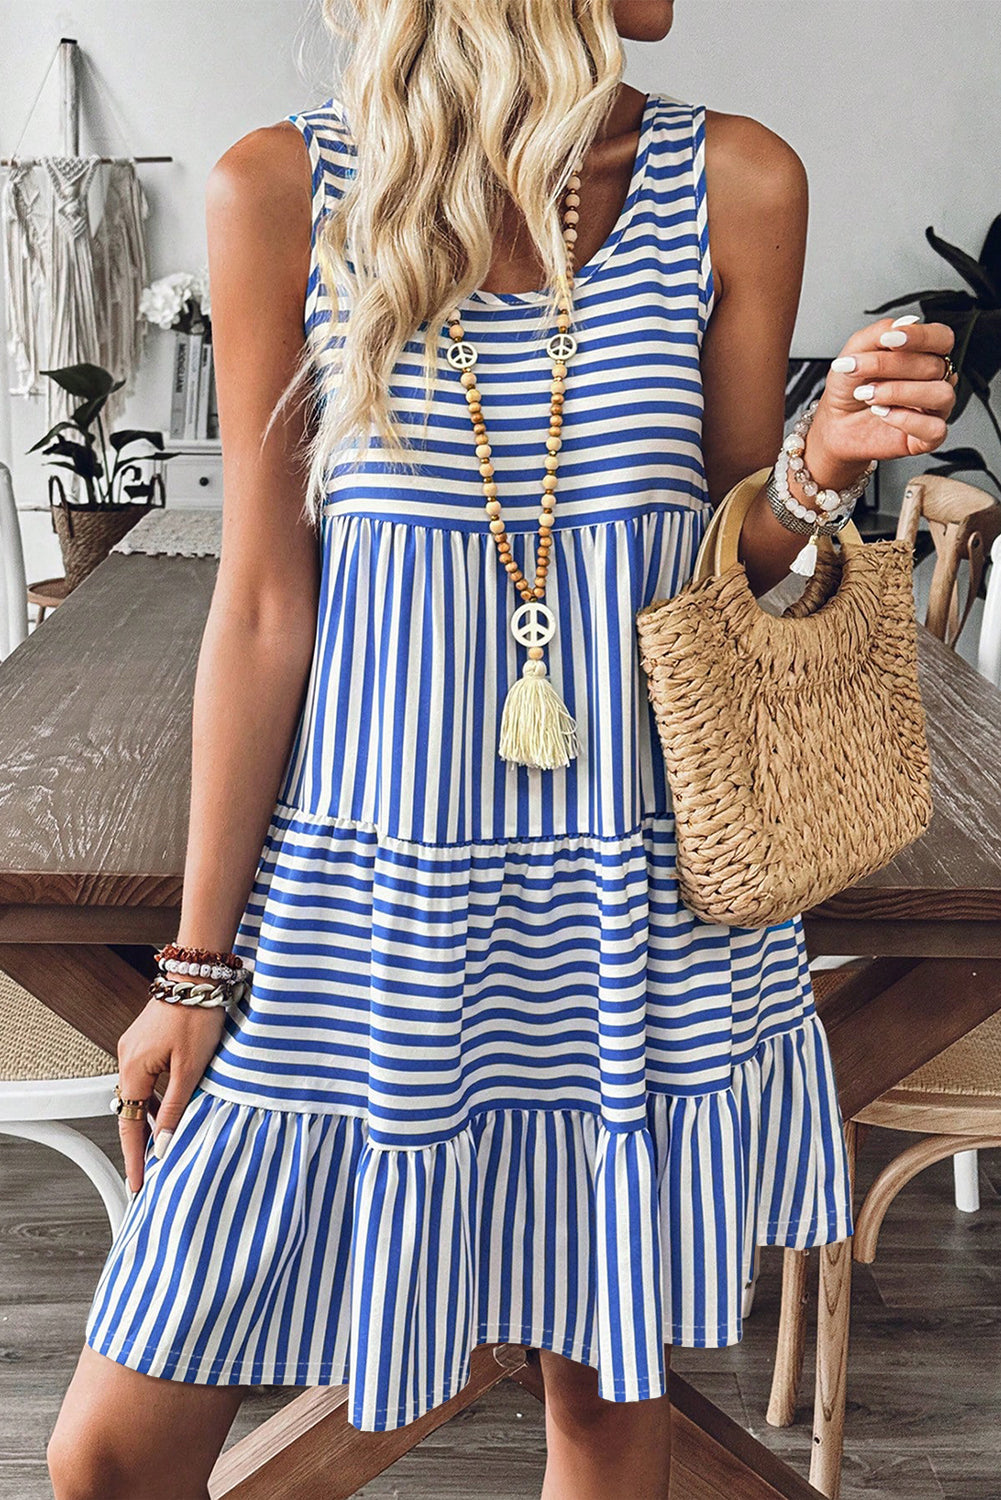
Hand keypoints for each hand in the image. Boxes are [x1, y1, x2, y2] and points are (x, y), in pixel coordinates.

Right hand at [116, 998, 226, 1191]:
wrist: (198, 976)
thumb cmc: (196, 1015)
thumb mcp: (191, 1069)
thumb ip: (176, 1108)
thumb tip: (166, 1143)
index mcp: (133, 1069)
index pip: (129, 1126)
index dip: (134, 1158)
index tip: (137, 1184)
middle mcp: (127, 1059)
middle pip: (130, 1111)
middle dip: (141, 1142)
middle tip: (152, 1170)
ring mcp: (135, 1048)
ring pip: (139, 1095)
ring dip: (150, 1118)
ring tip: (164, 1144)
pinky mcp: (146, 1041)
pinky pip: (146, 1079)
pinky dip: (155, 1097)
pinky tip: (170, 1107)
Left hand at [808, 314, 956, 473]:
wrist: (834, 423)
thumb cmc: (849, 388)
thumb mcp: (855, 352)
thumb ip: (878, 333)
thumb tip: (907, 322)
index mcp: (924, 355)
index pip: (941, 338)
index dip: (920, 336)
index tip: (890, 339)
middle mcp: (935, 380)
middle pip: (934, 365)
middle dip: (889, 366)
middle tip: (859, 370)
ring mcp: (934, 409)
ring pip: (940, 395)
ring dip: (899, 392)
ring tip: (868, 395)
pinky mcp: (928, 437)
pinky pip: (934, 428)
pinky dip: (905, 420)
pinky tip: (882, 413)